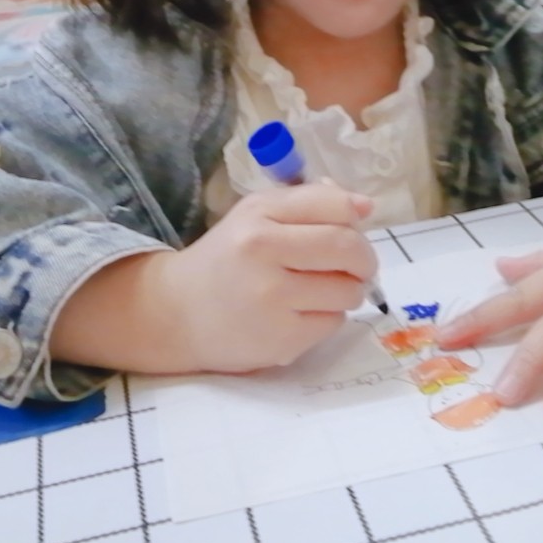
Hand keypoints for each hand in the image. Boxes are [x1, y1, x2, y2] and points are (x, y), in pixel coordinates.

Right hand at [152, 182, 378, 373]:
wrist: (177, 313)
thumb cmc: (227, 258)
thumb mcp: (256, 215)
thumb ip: (307, 203)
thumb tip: (365, 206)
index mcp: (258, 215)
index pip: (333, 205)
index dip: (355, 215)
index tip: (356, 226)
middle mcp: (263, 252)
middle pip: (348, 248)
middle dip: (365, 258)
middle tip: (359, 266)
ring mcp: (272, 299)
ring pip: (347, 290)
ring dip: (348, 290)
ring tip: (324, 290)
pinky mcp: (281, 339)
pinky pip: (333, 323)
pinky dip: (329, 317)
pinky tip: (303, 313)